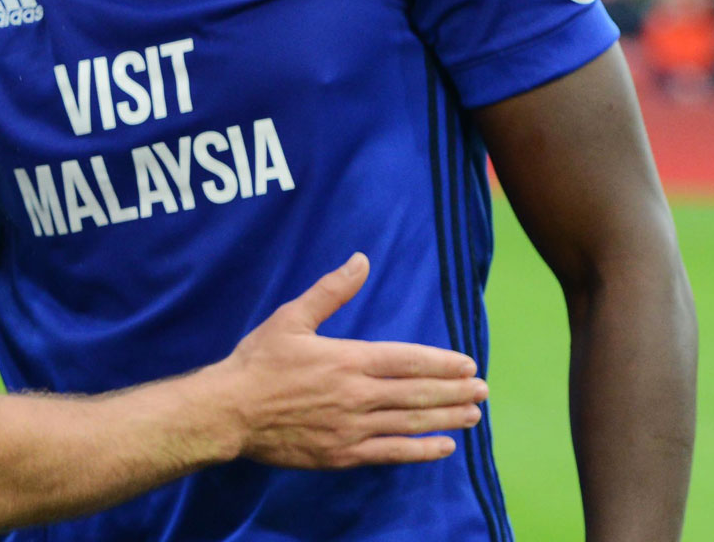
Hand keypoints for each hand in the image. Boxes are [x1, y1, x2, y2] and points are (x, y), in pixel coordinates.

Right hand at [209, 254, 487, 469]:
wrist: (230, 411)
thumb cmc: (258, 362)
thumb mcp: (291, 318)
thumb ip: (330, 290)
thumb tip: (360, 260)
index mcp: (347, 359)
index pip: (407, 360)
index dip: (441, 363)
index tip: (467, 364)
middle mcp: (356, 395)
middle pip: (417, 393)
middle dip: (454, 391)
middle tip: (483, 390)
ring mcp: (351, 428)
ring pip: (410, 423)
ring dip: (446, 418)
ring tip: (473, 414)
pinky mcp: (342, 454)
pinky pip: (391, 453)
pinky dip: (421, 450)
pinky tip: (444, 447)